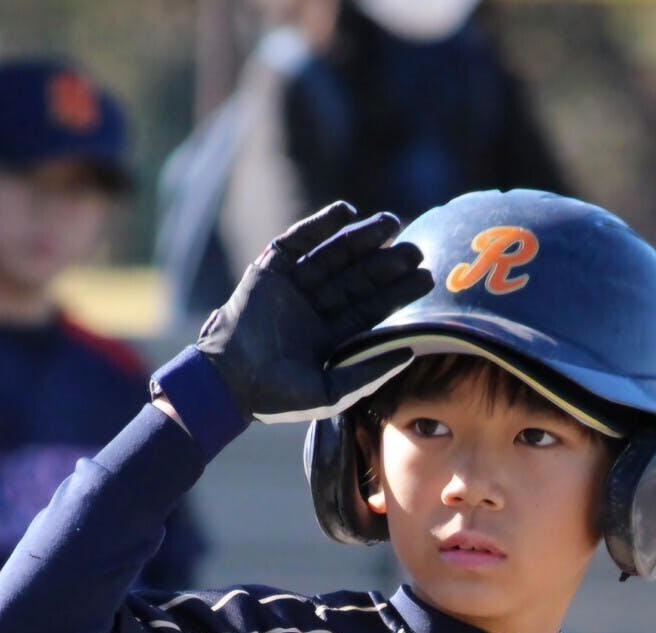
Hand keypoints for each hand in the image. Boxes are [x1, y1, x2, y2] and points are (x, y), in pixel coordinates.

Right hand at [196, 202, 431, 423]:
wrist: (229, 383)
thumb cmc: (279, 398)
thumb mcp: (332, 392)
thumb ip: (370, 374)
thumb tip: (410, 353)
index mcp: (329, 337)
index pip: (369, 309)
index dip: (397, 293)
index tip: (426, 278)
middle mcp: (313, 309)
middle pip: (356, 279)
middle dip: (385, 264)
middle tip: (416, 249)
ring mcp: (291, 288)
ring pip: (332, 256)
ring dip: (361, 239)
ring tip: (391, 223)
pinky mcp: (268, 271)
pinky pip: (297, 242)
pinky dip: (320, 224)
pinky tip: (347, 212)